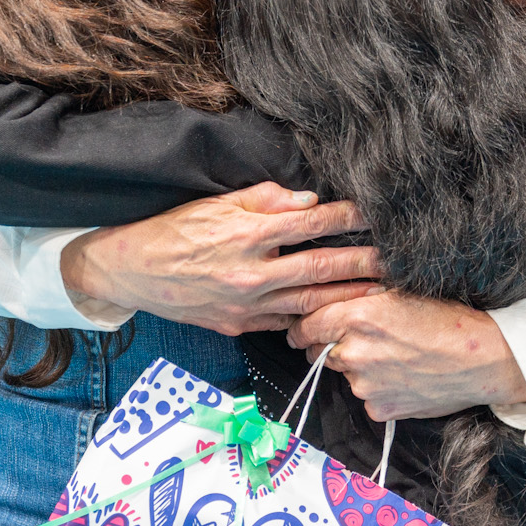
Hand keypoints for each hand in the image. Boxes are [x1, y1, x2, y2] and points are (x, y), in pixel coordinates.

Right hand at [59, 182, 381, 335]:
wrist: (130, 271)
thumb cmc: (172, 230)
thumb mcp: (214, 202)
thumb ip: (264, 199)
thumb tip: (308, 200)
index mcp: (246, 234)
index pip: (310, 224)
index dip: (346, 217)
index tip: (372, 213)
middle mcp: (250, 273)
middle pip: (320, 268)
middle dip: (362, 263)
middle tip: (395, 259)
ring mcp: (245, 305)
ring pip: (309, 304)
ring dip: (347, 298)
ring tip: (380, 293)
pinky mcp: (239, 325)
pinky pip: (284, 324)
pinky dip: (312, 320)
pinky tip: (337, 317)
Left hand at [287, 290, 525, 420]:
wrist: (484, 359)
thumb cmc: (449, 319)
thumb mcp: (402, 291)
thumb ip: (362, 298)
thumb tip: (335, 297)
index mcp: (356, 317)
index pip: (306, 326)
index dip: (303, 328)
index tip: (304, 331)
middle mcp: (354, 353)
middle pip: (319, 353)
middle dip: (330, 346)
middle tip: (359, 341)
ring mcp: (365, 385)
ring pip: (345, 375)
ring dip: (358, 368)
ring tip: (394, 358)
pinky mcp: (379, 409)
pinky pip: (367, 397)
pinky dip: (378, 389)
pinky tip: (403, 377)